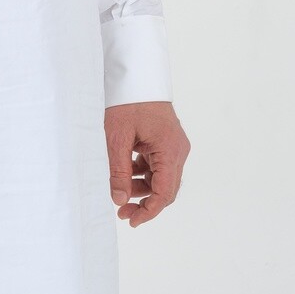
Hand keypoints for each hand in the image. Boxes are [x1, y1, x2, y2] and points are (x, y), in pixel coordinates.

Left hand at [104, 101, 189, 227]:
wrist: (134, 73)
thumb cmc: (127, 100)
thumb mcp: (117, 137)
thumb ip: (119, 170)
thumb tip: (119, 199)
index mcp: (170, 149)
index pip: (165, 192)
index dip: (149, 211)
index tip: (131, 220)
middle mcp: (178, 149)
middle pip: (166, 188)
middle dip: (145, 202)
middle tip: (122, 212)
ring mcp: (173, 145)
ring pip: (161, 178)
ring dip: (142, 188)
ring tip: (119, 193)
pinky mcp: (166, 141)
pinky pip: (157, 165)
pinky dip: (142, 173)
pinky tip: (125, 173)